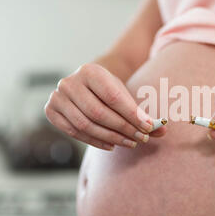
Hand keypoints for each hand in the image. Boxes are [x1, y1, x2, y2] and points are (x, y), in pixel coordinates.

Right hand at [44, 63, 165, 149]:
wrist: (87, 84)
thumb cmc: (110, 91)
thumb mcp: (126, 95)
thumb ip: (143, 113)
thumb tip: (163, 130)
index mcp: (90, 71)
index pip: (113, 97)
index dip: (132, 114)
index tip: (148, 127)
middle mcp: (69, 82)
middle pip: (99, 113)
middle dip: (123, 129)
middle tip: (141, 139)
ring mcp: (57, 97)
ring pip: (86, 125)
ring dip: (111, 137)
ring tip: (130, 143)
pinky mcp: (51, 112)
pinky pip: (74, 132)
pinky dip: (95, 141)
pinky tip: (112, 144)